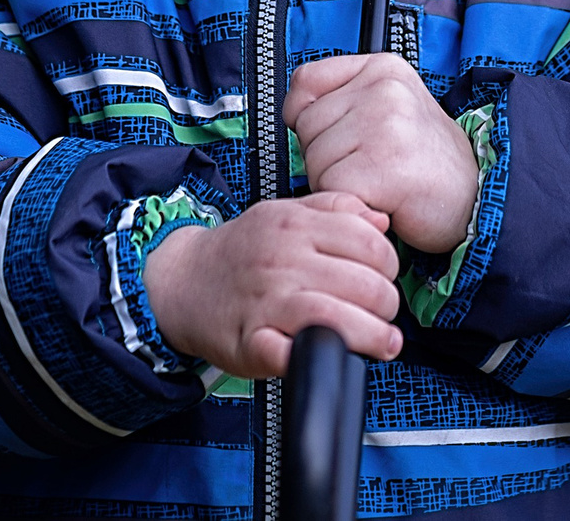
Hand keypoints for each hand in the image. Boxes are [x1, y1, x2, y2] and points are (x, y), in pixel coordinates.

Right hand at [143, 193, 401, 377]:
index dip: (389, 265)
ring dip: (372, 337)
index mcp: (295, 223)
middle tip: (383, 315)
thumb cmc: (241, 252)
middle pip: (365, 285)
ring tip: (381, 342)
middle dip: (386, 306)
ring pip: (339, 319)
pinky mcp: (252, 342)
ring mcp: (266, 302)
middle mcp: (282, 259)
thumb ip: (335, 210)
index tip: (384, 278)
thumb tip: (381, 221)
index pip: (369, 243)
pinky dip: (320, 360)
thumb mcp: (284, 213)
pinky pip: (294, 354)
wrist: (181, 281)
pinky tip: (335, 359)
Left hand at [285, 54, 478, 254]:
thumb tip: (290, 111)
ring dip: (338, 183)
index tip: (338, 135)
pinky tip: (382, 198)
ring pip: (315, 161)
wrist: (476, 199)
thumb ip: (342, 99)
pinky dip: (350, 202)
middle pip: (306, 127)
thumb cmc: (425, 160)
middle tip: (369, 165)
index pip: (305, 81)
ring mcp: (386, 125)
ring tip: (378, 181)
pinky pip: (332, 188)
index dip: (307, 116)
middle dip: (326, 156)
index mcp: (384, 68)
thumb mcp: (389, 108)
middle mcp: (384, 90)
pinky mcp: (383, 166)